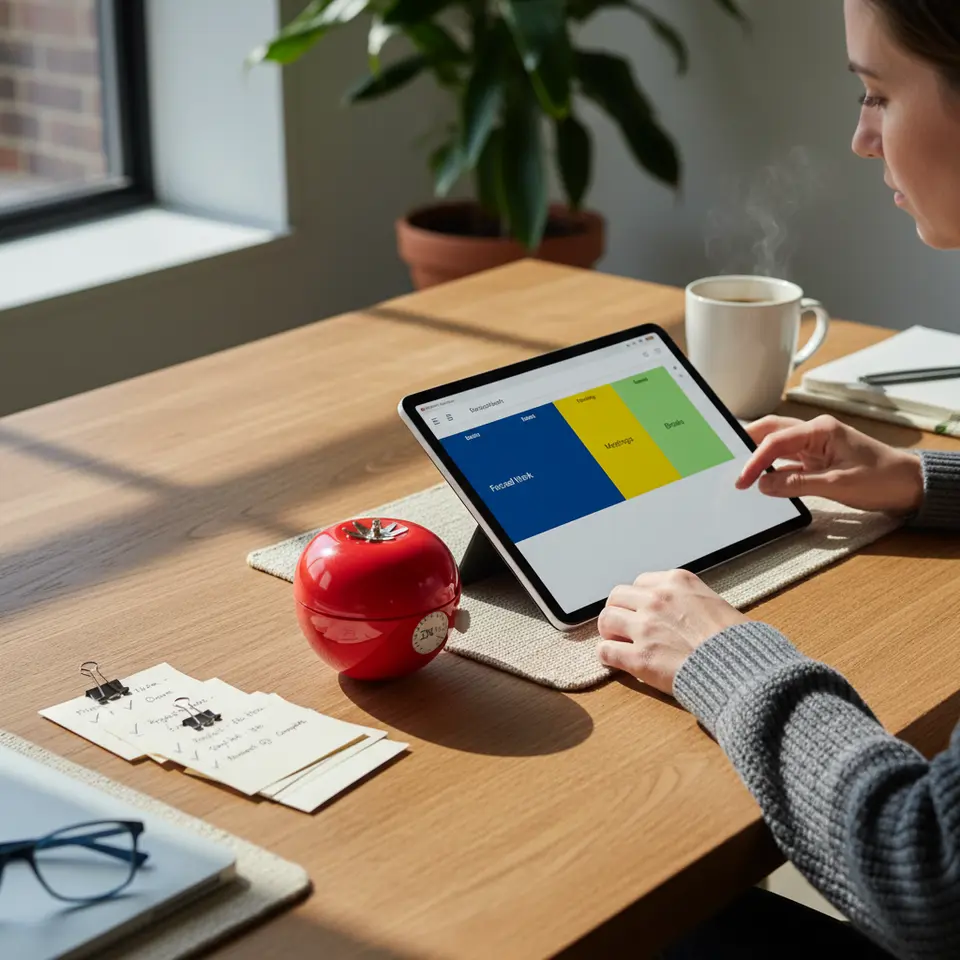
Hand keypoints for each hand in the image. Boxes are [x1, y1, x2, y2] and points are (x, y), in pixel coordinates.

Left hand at [596, 570, 746, 693]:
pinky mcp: (639, 658)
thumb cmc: (739, 642)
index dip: (639, 600)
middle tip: (624, 627)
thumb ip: (691, 601)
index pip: (641, 582)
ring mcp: (646, 628)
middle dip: (619, 611)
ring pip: (606, 619)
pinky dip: (608, 656)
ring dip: (610, 631)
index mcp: (677, 582)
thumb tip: (685, 613)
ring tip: (618, 642)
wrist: (744, 670)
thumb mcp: (717, 604)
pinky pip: (606, 651)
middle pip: (617, 597)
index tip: (643, 612)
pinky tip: (616, 662)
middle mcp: (657, 599)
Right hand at [736, 414, 923, 514]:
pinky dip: (772, 468)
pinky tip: (762, 479)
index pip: (776, 440)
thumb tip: (764, 484)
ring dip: (758, 455)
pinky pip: (787, 460)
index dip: (755, 460)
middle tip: (725, 459)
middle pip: (771, 431)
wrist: (910, 485)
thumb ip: (797, 483)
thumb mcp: (838, 484)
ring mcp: (816, 445)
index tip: (742, 480)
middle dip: (746, 443)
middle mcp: (815, 432)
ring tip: (739, 469)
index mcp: (820, 430)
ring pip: (777, 444)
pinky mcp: (818, 459)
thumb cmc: (882, 478)